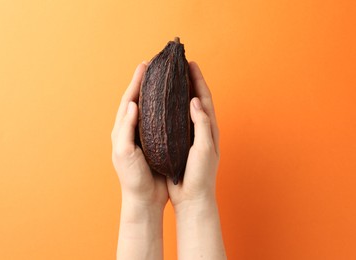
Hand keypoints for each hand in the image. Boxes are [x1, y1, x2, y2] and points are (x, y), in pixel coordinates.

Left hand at [111, 62, 167, 208]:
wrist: (144, 198)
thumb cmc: (132, 178)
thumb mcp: (124, 153)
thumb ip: (126, 129)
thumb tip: (132, 105)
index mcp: (122, 130)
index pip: (129, 100)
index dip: (136, 82)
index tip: (144, 65)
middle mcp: (133, 129)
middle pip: (139, 100)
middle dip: (146, 82)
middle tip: (156, 66)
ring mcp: (145, 135)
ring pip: (150, 109)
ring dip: (156, 93)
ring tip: (165, 79)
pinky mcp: (156, 143)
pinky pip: (161, 121)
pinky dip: (165, 109)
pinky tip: (174, 103)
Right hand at [167, 61, 219, 210]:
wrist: (193, 197)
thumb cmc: (201, 175)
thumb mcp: (204, 148)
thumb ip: (202, 124)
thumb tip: (194, 100)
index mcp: (209, 128)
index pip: (204, 97)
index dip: (198, 79)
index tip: (190, 63)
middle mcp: (200, 129)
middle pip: (194, 99)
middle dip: (187, 82)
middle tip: (177, 67)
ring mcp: (189, 136)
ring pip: (183, 110)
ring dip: (177, 94)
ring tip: (167, 82)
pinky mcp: (178, 144)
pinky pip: (174, 122)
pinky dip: (168, 110)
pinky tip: (158, 107)